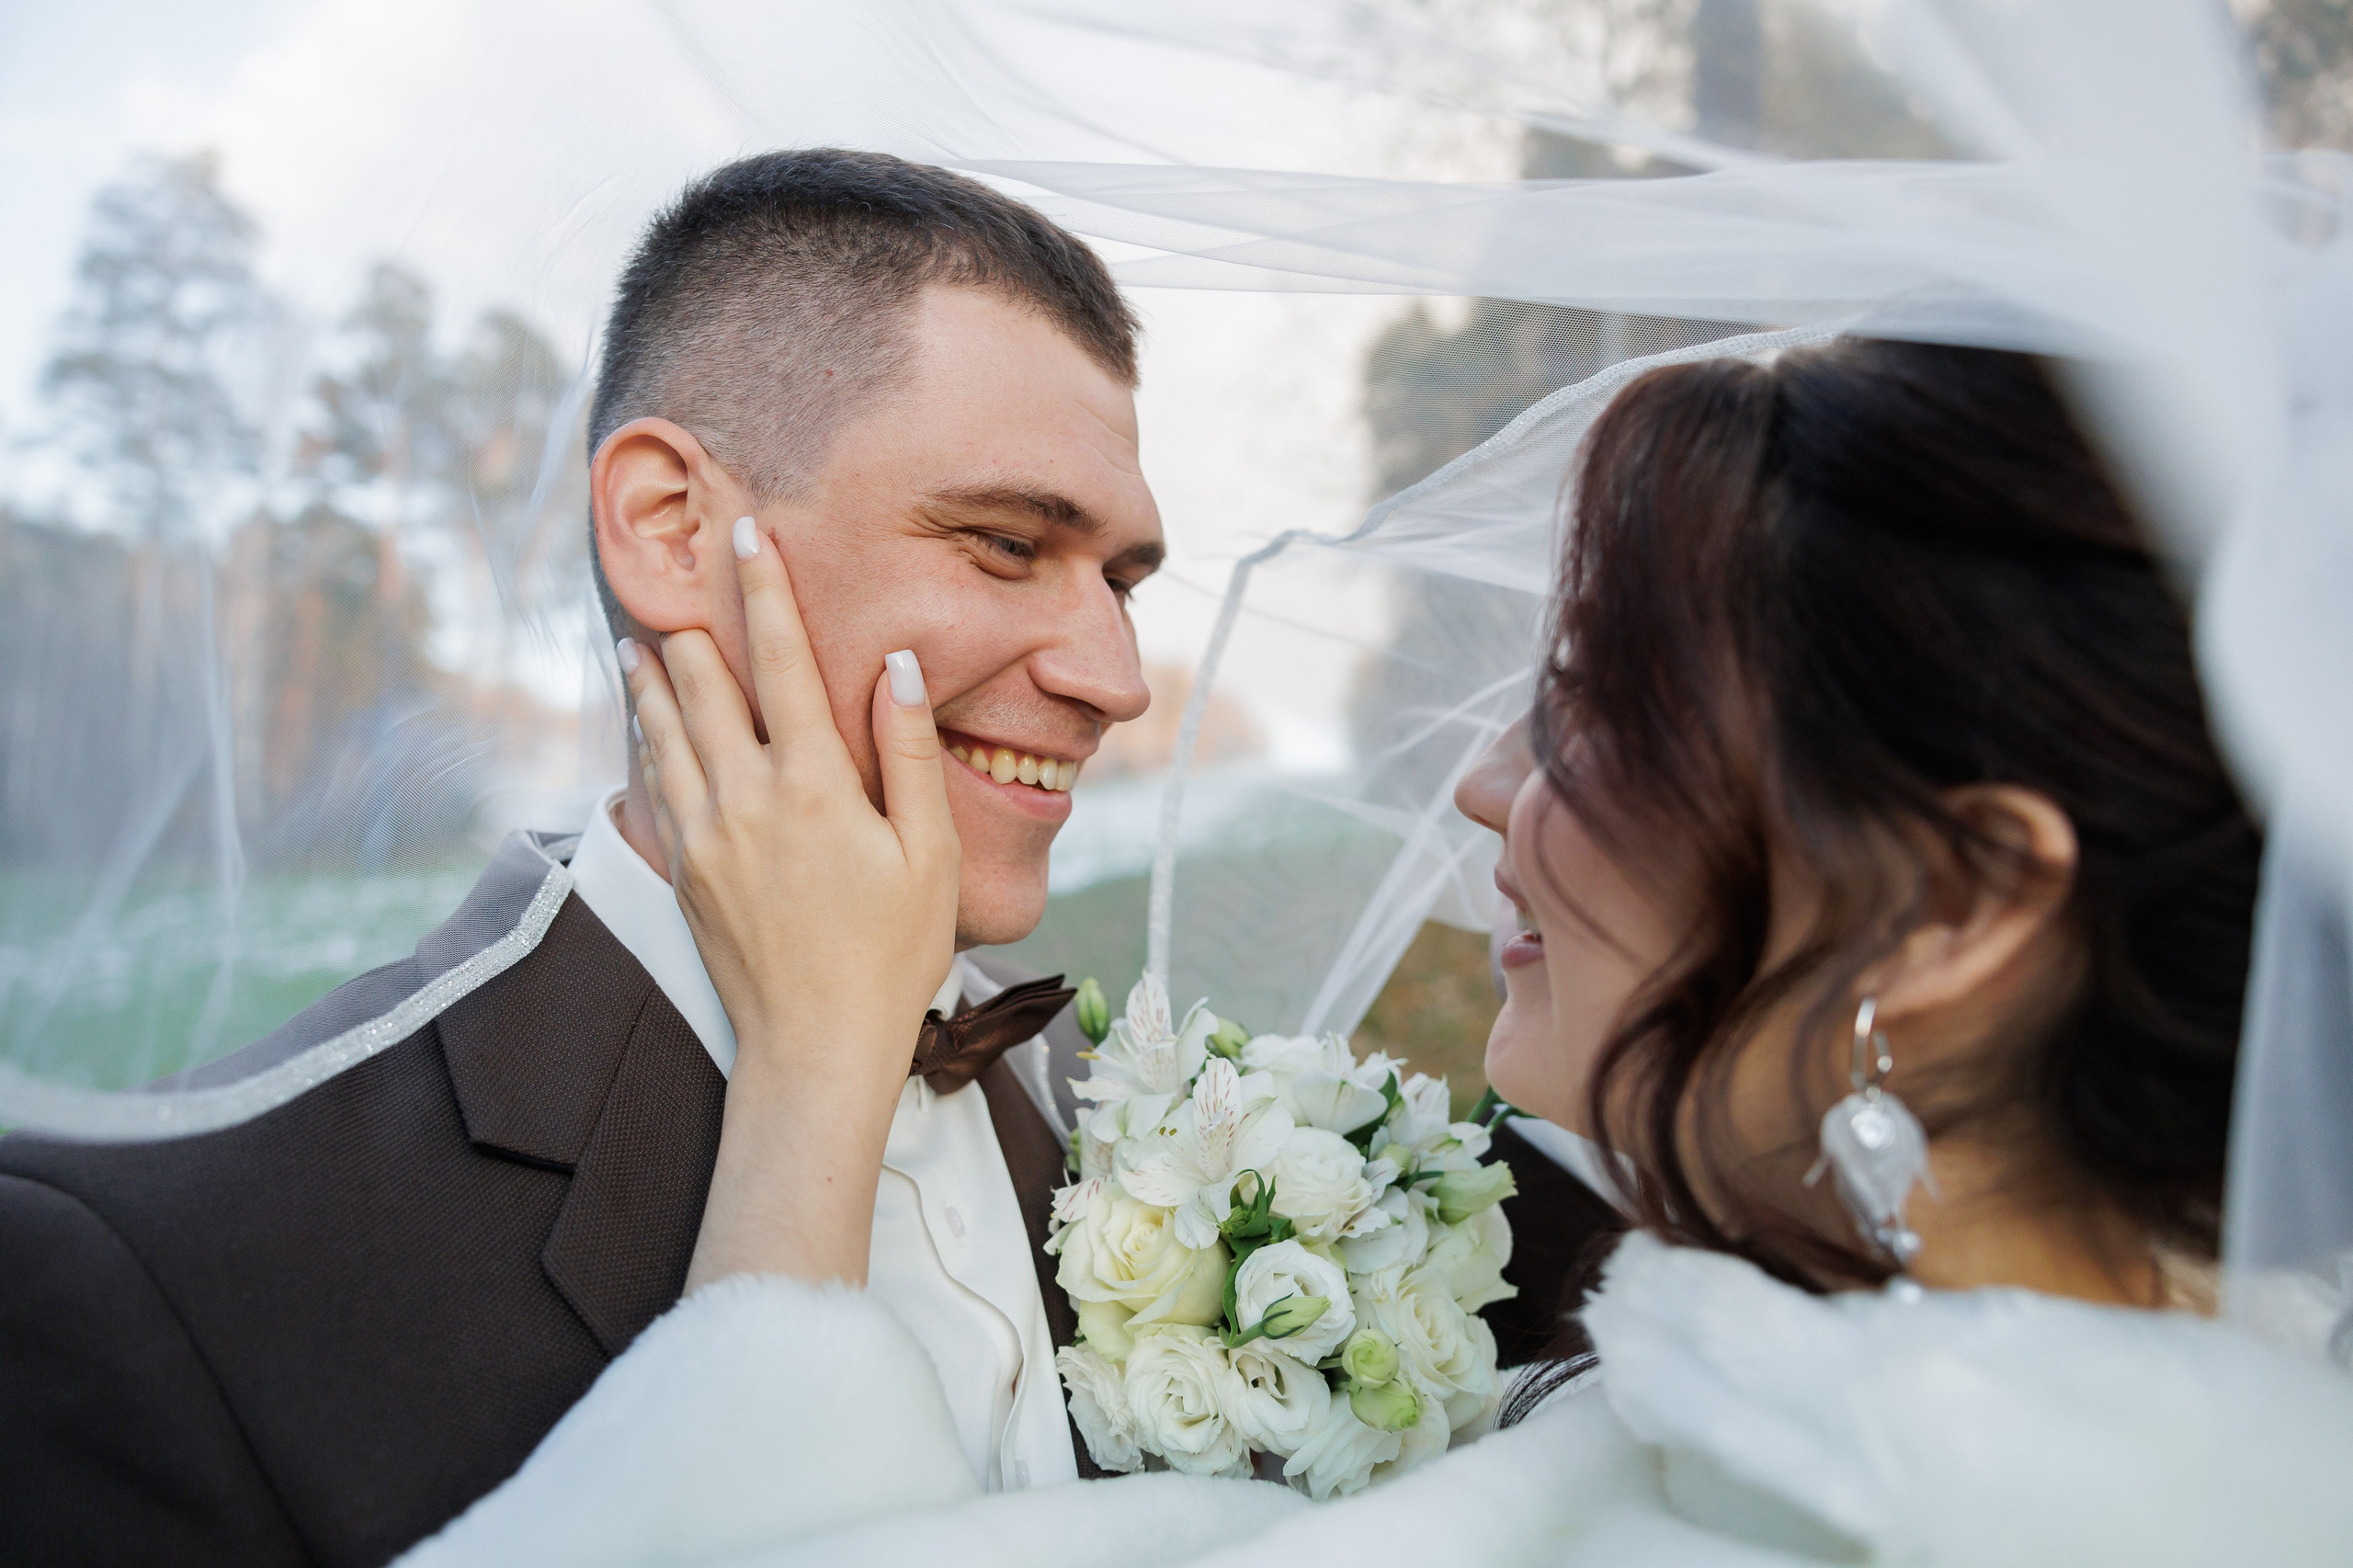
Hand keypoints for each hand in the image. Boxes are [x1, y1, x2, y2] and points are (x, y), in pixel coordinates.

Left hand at [622, 514, 960, 1288]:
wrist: (814, 1049)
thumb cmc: (892, 956)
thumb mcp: (929, 855)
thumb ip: (906, 754)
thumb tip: (896, 667)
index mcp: (813, 785)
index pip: (784, 662)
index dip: (766, 591)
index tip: (749, 532)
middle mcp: (745, 798)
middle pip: (707, 684)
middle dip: (697, 620)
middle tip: (680, 568)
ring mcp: (704, 835)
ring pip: (666, 730)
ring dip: (654, 676)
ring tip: (639, 635)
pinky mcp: (684, 869)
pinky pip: (656, 781)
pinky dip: (646, 736)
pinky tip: (642, 719)